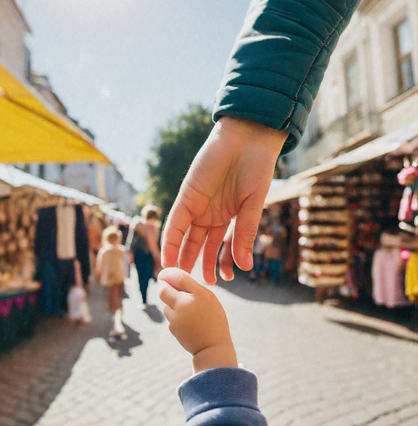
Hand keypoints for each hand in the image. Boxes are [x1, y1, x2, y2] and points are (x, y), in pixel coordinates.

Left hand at [158, 268, 236, 372]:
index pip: (179, 277)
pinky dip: (175, 316)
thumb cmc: (213, 320)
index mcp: (199, 294)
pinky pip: (169, 316)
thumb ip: (192, 288)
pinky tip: (187, 323)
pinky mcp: (172, 328)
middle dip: (163, 287)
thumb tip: (171, 279)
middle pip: (163, 290)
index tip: (164, 273)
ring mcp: (177, 317)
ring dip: (171, 304)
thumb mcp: (208, 299)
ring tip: (187, 311)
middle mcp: (185, 304)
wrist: (212, 348)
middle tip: (166, 286)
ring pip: (166, 304)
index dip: (168, 273)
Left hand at [161, 117, 286, 283]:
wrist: (247, 139)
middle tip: (195, 286)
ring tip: (179, 278)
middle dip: (197, 263)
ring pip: (185, 237)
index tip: (221, 280)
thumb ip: (244, 234)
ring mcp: (197, 205)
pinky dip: (171, 240)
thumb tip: (245, 266)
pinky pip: (175, 222)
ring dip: (182, 257)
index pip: (219, 244)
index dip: (219, 262)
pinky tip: (169, 258)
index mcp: (227, 215)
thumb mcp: (252, 206)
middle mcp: (210, 212)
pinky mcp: (186, 196)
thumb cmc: (256, 169)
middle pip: (199, 243)